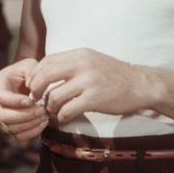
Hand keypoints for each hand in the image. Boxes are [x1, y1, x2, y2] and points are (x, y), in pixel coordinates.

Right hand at [0, 58, 48, 141]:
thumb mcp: (29, 65)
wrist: (28, 79)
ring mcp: (1, 115)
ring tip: (45, 116)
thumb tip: (33, 91)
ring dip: (30, 124)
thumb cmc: (28, 70)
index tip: (31, 101)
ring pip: (11, 128)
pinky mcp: (10, 125)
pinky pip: (18, 136)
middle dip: (25, 115)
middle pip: (3, 116)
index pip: (0, 97)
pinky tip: (43, 123)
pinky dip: (31, 132)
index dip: (15, 101)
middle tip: (42, 110)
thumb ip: (32, 73)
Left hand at [26, 48, 151, 124]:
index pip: (47, 61)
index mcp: (80, 54)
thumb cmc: (114, 75)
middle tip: (35, 99)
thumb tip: (47, 72)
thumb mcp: (92, 61)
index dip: (36, 74)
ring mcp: (89, 81)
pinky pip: (69, 109)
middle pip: (47, 74)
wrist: (141, 84)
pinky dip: (62, 116)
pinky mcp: (95, 98)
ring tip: (53, 111)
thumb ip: (72, 64)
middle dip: (36, 88)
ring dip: (50, 106)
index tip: (32, 85)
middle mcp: (83, 64)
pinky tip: (64, 118)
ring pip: (56, 95)